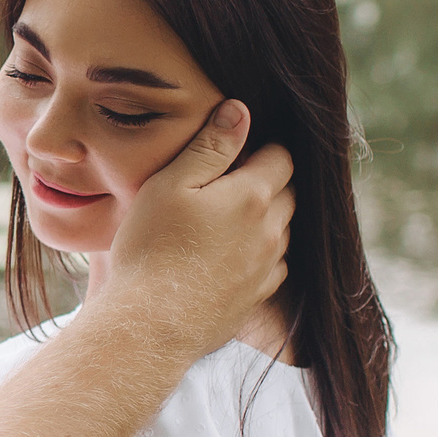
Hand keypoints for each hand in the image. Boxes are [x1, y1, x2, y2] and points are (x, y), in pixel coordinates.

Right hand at [98, 100, 294, 358]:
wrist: (150, 324)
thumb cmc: (151, 249)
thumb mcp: (171, 184)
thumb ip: (210, 147)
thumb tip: (240, 111)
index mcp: (252, 196)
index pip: (280, 157)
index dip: (259, 147)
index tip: (233, 151)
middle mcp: (271, 231)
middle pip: (287, 193)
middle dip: (267, 181)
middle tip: (226, 183)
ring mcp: (267, 268)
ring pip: (282, 231)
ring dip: (264, 219)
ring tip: (223, 221)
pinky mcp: (256, 298)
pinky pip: (273, 267)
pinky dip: (259, 255)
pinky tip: (228, 257)